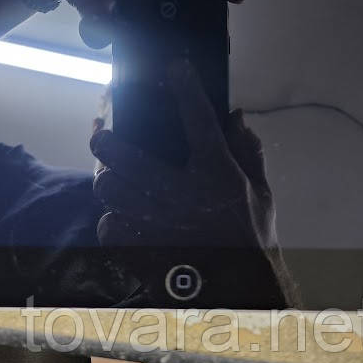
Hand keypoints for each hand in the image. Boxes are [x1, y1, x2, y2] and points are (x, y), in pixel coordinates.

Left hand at [90, 60, 294, 305]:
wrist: (241, 296)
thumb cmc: (251, 241)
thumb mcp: (261, 193)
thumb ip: (248, 152)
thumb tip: (236, 115)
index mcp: (215, 174)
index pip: (197, 118)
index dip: (185, 86)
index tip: (174, 66)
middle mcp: (181, 194)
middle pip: (124, 155)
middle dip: (104, 138)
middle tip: (101, 132)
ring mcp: (157, 224)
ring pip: (109, 190)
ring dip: (105, 179)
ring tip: (108, 174)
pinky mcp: (142, 250)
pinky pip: (108, 226)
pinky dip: (109, 218)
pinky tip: (117, 214)